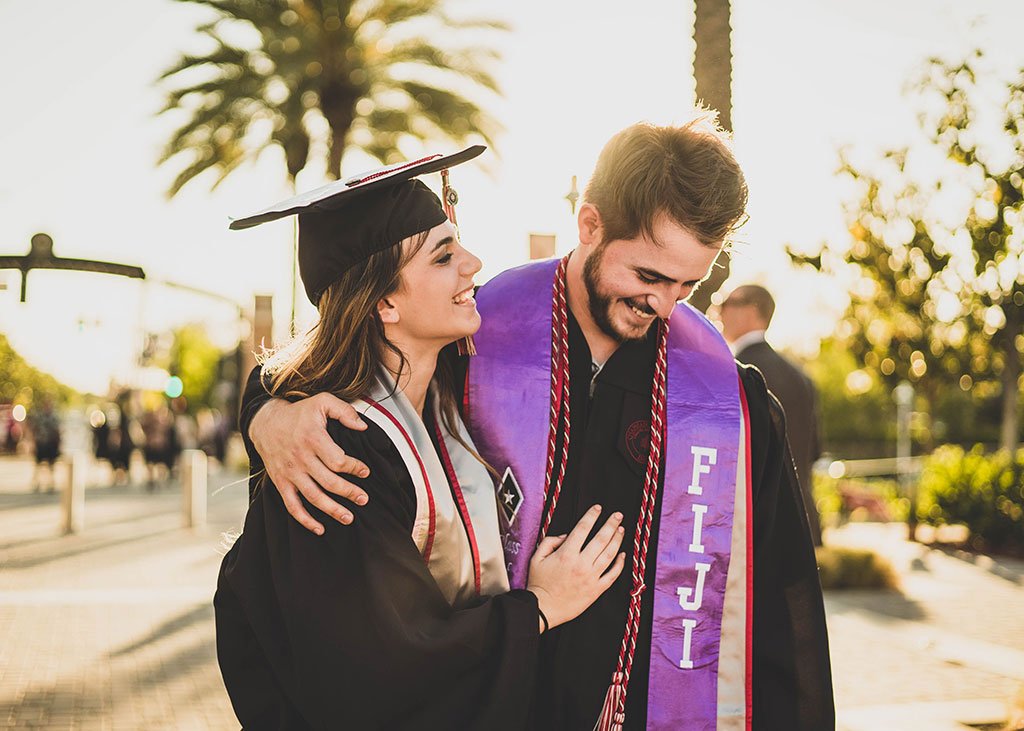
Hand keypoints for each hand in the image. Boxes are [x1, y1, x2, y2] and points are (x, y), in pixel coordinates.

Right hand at [250, 393, 371, 534]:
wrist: (265, 422)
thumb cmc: (299, 413)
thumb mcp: (322, 402)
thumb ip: (344, 411)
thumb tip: (363, 426)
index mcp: (313, 439)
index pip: (337, 460)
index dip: (354, 468)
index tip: (365, 472)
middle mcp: (301, 458)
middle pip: (328, 482)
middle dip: (349, 493)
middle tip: (364, 499)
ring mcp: (290, 473)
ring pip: (313, 497)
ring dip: (332, 510)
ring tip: (349, 518)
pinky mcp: (281, 482)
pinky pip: (292, 506)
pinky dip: (305, 520)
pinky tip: (320, 528)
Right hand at [526, 505, 625, 630]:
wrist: (543, 609)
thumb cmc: (539, 584)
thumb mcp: (536, 558)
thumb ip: (550, 542)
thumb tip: (566, 535)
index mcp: (566, 554)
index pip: (583, 529)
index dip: (591, 516)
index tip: (598, 508)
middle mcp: (581, 564)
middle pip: (601, 539)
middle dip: (611, 524)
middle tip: (617, 515)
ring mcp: (591, 577)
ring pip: (609, 554)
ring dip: (617, 540)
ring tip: (621, 530)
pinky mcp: (596, 590)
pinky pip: (613, 575)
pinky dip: (620, 564)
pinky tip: (623, 555)